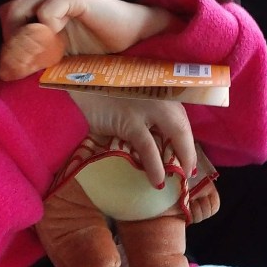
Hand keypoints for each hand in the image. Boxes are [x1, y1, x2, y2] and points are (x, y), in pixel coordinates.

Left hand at [0, 0, 179, 57]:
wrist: (133, 36)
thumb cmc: (97, 46)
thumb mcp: (56, 54)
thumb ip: (32, 55)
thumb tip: (4, 72)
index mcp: (39, 1)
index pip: (7, 18)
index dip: (10, 45)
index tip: (23, 69)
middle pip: (9, 13)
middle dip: (14, 43)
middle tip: (31, 65)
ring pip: (19, 11)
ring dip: (28, 39)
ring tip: (45, 55)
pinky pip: (45, 13)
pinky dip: (47, 33)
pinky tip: (62, 41)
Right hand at [68, 92, 196, 186]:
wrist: (77, 85)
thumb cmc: (100, 92)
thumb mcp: (128, 98)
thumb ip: (142, 113)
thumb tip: (155, 141)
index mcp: (158, 88)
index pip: (179, 116)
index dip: (186, 138)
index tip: (188, 155)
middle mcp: (158, 94)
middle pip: (182, 126)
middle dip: (189, 151)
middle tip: (189, 171)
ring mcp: (146, 106)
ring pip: (175, 135)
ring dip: (180, 160)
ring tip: (178, 179)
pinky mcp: (129, 121)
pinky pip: (148, 148)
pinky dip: (155, 167)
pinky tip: (157, 181)